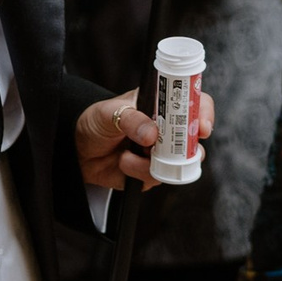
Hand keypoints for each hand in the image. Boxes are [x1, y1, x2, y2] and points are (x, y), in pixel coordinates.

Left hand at [73, 88, 215, 190]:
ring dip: (154, 161)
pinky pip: (158, 177)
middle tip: (164, 148)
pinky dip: (140, 172)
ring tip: (128, 155)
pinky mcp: (152, 172)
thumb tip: (152, 134)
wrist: (78, 151)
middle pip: (194, 137)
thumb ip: (130, 119)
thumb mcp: (108, 112)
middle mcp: (166, 128)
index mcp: (160, 103)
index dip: (203, 112)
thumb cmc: (95, 122)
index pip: (192, 102)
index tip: (202, 127)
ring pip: (179, 163)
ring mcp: (161, 152)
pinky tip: (123, 163)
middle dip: (186, 146)